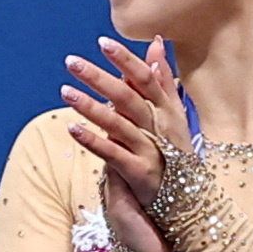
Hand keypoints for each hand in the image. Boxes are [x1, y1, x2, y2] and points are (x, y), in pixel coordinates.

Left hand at [62, 34, 188, 251]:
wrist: (188, 209)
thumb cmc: (175, 157)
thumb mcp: (171, 117)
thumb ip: (161, 81)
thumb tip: (155, 45)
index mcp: (168, 112)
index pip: (146, 79)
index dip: (126, 60)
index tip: (102, 42)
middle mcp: (162, 128)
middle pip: (129, 97)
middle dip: (100, 77)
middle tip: (71, 62)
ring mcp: (152, 152)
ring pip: (119, 124)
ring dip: (90, 107)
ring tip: (64, 91)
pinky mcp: (141, 175)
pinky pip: (114, 155)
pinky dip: (93, 141)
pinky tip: (71, 129)